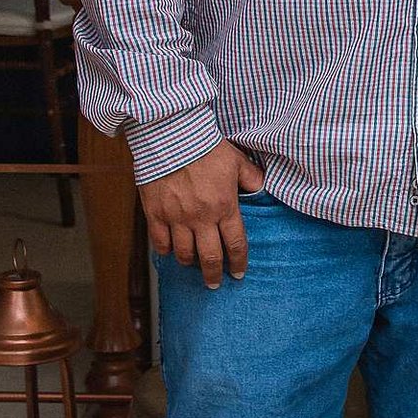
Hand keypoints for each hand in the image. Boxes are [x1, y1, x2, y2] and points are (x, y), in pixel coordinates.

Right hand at [141, 140, 265, 286]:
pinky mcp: (155, 213)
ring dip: (190, 264)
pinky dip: (166, 251)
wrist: (171, 133)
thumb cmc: (205, 144)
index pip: (235, 245)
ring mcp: (176, 218)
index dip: (238, 263)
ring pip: (184, 254)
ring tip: (193, 265)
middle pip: (210, 258)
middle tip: (215, 284)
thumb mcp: (237, 160)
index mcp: (224, 207)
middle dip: (214, 275)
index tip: (238, 273)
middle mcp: (202, 218)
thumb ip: (251, 178)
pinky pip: (160, 243)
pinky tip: (170, 251)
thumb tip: (263, 188)